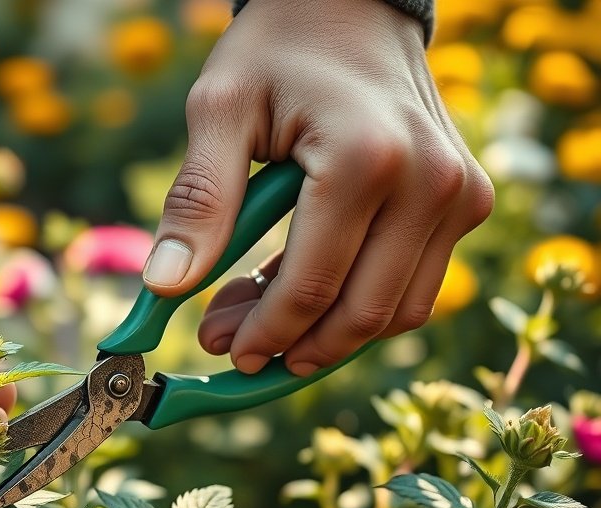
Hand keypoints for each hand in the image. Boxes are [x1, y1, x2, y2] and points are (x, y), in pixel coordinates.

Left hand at [142, 0, 493, 374]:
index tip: (220, 348)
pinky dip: (361, 306)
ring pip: (397, 313)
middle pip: (362, 314)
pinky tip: (305, 292)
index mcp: (366, 160)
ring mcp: (460, 194)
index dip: (264, 334)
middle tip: (235, 348)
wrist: (349, 6)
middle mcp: (431, 183)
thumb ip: (197, 201)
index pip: (313, 287)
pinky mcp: (467, 202)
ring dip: (330, 337)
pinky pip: (415, 288)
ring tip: (264, 321)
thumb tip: (166, 288)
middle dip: (294, 347)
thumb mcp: (219, 110)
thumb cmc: (277, 51)